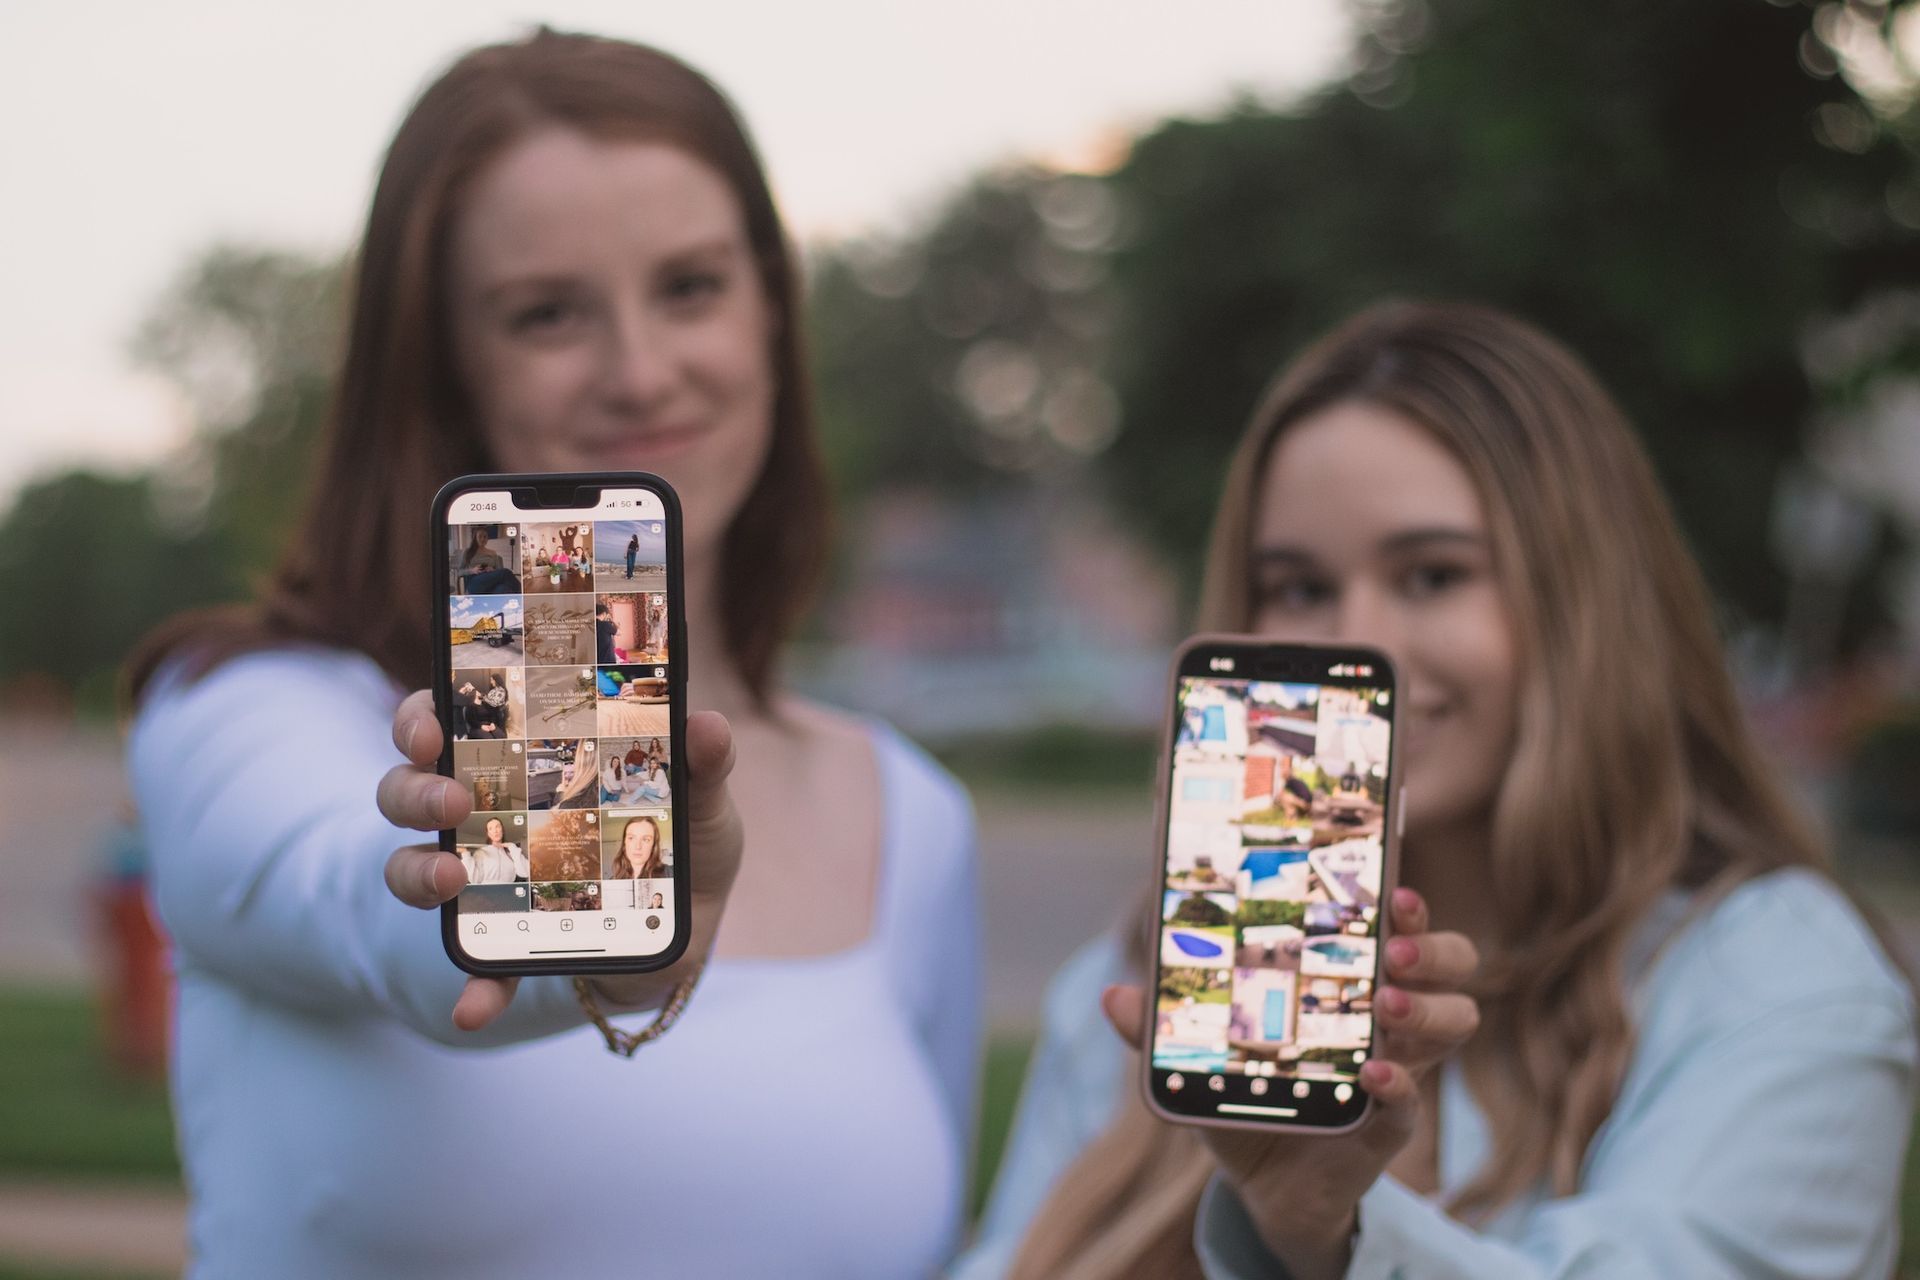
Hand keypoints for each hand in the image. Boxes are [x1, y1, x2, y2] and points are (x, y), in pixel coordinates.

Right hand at [377, 690, 743, 1030]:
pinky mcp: (504, 943)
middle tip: (451, 802)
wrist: (689, 926)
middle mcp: (484, 814)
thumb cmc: (681, 840)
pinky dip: (473, 988)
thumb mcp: (701, 801)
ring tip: (450, 879)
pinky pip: (475, 967)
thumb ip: (703, 764)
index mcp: (522, 762)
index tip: (434, 730)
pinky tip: (473, 1009)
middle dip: (415, 792)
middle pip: (409, 789)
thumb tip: (705, 724)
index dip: (423, 720)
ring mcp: (484, 880)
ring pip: (412, 867)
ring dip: (417, 873)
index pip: (446, 723)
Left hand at [1103, 887, 1477, 1278]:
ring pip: (1455, 1022)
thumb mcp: (1199, 1055)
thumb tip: (1116, 993)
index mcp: (1351, 981)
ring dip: (1425, 1007)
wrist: (1261, 1185)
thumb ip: (1161, 1026)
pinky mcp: (1387, 1126)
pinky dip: (1398, 1086)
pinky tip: (1373, 1075)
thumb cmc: (1245, 1095)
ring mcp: (1398, 1069)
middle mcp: (1389, 1017)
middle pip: (1452, 964)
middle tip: (1393, 946)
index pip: (1401, 926)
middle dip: (1433, 947)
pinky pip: (1411, 1103)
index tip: (1392, 886)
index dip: (1407, 905)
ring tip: (1383, 1004)